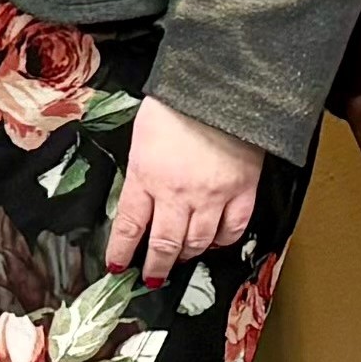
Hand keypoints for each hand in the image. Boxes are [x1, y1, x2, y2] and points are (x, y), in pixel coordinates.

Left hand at [106, 98, 264, 285]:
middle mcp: (178, 193)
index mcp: (146, 176)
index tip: (118, 266)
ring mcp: (213, 196)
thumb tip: (140, 195)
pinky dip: (222, 241)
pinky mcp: (243, 191)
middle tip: (152, 276)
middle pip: (164, 244)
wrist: (223, 85)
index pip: (129, 226)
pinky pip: (233, 230)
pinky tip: (214, 243)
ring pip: (198, 242)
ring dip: (186, 256)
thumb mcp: (142, 135)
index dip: (122, 251)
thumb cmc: (178, 100)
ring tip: (180, 260)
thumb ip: (141, 169)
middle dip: (156, 266)